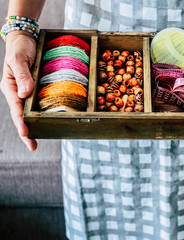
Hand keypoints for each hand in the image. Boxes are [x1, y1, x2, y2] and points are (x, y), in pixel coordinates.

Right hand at [0, 31, 37, 150]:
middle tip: (32, 146)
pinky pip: (37, 103)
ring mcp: (25, 91)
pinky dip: (40, 113)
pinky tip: (46, 120)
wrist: (24, 39)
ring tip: (38, 139)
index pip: (16, 109)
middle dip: (26, 131)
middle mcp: (17, 92)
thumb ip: (23, 76)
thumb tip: (25, 94)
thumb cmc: (19, 47)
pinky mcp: (34, 89)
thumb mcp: (19, 59)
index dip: (21, 122)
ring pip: (28, 111)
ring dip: (33, 125)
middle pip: (21, 115)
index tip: (26, 133)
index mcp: (9, 87)